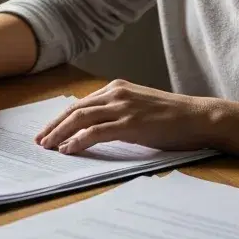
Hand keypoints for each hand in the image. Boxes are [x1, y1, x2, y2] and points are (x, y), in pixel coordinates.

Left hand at [35, 80, 210, 154]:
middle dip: (54, 125)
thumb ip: (118, 112)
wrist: (199, 117)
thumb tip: (95, 128)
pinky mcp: (130, 123)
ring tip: (48, 146)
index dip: (61, 118)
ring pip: (80, 118)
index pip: (81, 103)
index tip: (48, 130)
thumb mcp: (140, 108)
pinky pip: (96, 131)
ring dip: (60, 133)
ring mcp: (123, 107)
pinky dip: (78, 140)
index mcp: (117, 88)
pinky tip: (69, 149)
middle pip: (75, 109)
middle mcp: (116, 93)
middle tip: (40, 140)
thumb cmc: (173, 117)